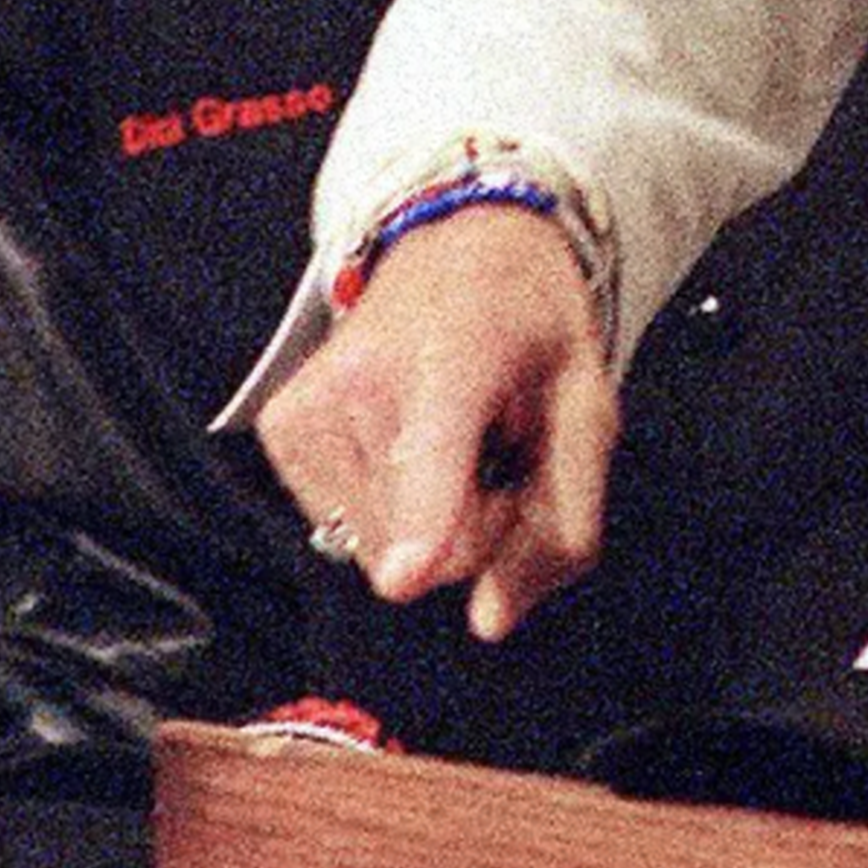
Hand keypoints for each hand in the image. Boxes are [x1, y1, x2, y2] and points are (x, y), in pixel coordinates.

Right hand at [256, 205, 619, 641]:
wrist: (458, 246)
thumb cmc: (530, 328)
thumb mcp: (587, 409)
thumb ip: (561, 521)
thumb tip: (492, 621)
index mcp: (454, 362)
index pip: (429, 462)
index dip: (424, 525)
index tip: (410, 574)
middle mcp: (361, 382)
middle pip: (423, 546)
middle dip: (472, 525)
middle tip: (493, 450)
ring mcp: (307, 407)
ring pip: (379, 549)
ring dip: (430, 516)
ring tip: (453, 437)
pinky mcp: (280, 430)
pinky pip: (342, 528)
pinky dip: (386, 502)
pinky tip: (409, 440)